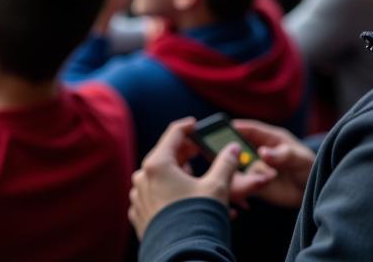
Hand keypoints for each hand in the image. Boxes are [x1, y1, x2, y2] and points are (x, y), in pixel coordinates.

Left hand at [128, 118, 241, 238]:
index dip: (188, 127)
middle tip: (201, 153)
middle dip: (187, 154)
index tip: (197, 125)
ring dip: (179, 176)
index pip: (174, 133)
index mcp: (158, 164)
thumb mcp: (217, 186)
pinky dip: (170, 193)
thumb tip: (233, 148)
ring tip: (199, 182)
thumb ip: (226, 163)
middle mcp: (143, 178)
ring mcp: (139, 198)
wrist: (181, 258)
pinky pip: (155, 196)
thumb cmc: (196, 219)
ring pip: (161, 177)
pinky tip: (186, 200)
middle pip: (166, 155)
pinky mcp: (140, 216)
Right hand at [229, 119, 315, 210]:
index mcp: (271, 139)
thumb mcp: (299, 159)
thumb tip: (262, 152)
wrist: (309, 192)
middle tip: (223, 157)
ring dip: (240, 176)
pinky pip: (242, 186)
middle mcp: (260, 152)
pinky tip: (249, 194)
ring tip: (261, 182)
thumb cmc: (308, 167)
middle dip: (230, 152)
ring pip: (238, 170)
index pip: (252, 130)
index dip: (238, 128)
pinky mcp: (254, 185)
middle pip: (238, 149)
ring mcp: (256, 169)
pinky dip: (241, 189)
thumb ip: (283, 155)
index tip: (225, 128)